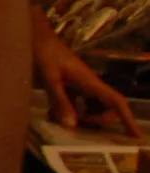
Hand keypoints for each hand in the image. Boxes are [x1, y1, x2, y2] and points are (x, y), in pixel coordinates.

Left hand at [32, 22, 139, 137]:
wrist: (36, 37)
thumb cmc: (44, 54)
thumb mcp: (50, 79)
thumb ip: (60, 102)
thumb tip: (72, 126)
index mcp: (91, 82)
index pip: (116, 102)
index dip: (128, 119)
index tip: (136, 135)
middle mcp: (90, 85)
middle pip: (107, 108)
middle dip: (97, 120)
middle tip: (76, 123)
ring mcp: (81, 86)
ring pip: (92, 108)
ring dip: (82, 117)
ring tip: (61, 120)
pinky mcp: (71, 86)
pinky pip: (77, 104)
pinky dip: (69, 111)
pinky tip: (52, 114)